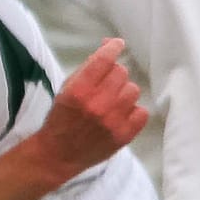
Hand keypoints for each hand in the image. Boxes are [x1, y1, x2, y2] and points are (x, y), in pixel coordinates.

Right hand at [28, 39, 147, 186]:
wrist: (58, 155)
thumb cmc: (60, 118)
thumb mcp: (65, 89)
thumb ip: (87, 68)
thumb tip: (109, 46)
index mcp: (78, 91)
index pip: (104, 60)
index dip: (113, 48)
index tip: (117, 44)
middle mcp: (97, 105)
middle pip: (121, 73)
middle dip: (114, 74)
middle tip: (106, 83)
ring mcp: (112, 121)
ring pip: (133, 90)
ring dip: (123, 92)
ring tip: (112, 101)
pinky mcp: (124, 135)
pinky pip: (142, 112)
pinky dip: (133, 111)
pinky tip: (120, 114)